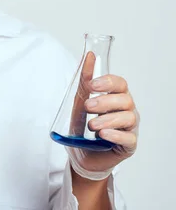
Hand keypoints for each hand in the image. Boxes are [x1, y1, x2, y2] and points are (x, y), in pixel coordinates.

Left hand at [68, 52, 139, 179]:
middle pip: (125, 99)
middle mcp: (127, 110)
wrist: (81, 153)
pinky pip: (129, 138)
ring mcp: (130, 128)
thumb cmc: (83, 125)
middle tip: (87, 107)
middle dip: (105, 101)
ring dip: (108, 119)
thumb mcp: (80, 101)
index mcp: (116, 97)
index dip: (109, 82)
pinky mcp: (128, 145)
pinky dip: (115, 135)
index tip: (92, 85)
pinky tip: (103, 135)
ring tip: (91, 125)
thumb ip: (85, 80)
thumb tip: (90, 56)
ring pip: (129, 118)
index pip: (120, 84)